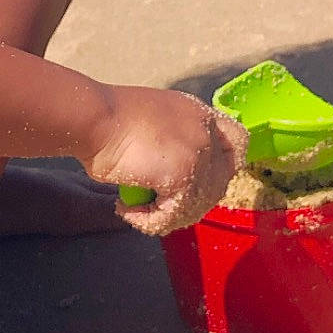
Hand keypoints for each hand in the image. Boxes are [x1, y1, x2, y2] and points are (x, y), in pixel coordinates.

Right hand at [80, 85, 248, 235]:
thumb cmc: (107, 120)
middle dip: (191, 200)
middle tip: (159, 204)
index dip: (222, 167)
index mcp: (198, 113)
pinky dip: (147, 220)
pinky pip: (172, 216)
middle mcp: (205, 131)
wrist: (94, 118)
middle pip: (220, 182)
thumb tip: (174, 174)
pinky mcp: (183, 176)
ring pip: (196, 205)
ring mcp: (198, 152)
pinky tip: (126, 209)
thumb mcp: (153, 121)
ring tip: (136, 209)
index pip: (237, 142)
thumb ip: (173, 140)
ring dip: (165, 214)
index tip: (198, 180)